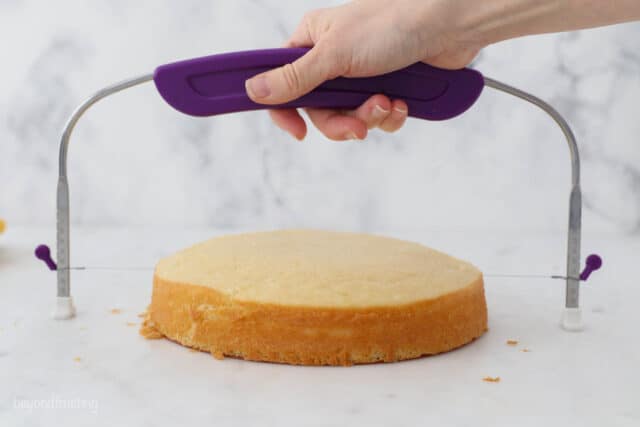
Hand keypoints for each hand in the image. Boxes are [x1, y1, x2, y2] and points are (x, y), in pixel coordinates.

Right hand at [245, 0, 480, 140]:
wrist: (449, 27)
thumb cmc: (392, 24)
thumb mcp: (334, 54)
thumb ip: (294, 78)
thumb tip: (253, 90)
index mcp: (312, 41)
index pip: (282, 82)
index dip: (286, 109)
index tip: (297, 130)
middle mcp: (333, 59)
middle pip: (319, 109)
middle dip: (342, 121)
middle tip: (358, 124)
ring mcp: (360, 74)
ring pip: (349, 117)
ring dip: (370, 117)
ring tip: (387, 102)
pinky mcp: (386, 87)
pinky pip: (376, 117)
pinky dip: (389, 116)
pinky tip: (402, 103)